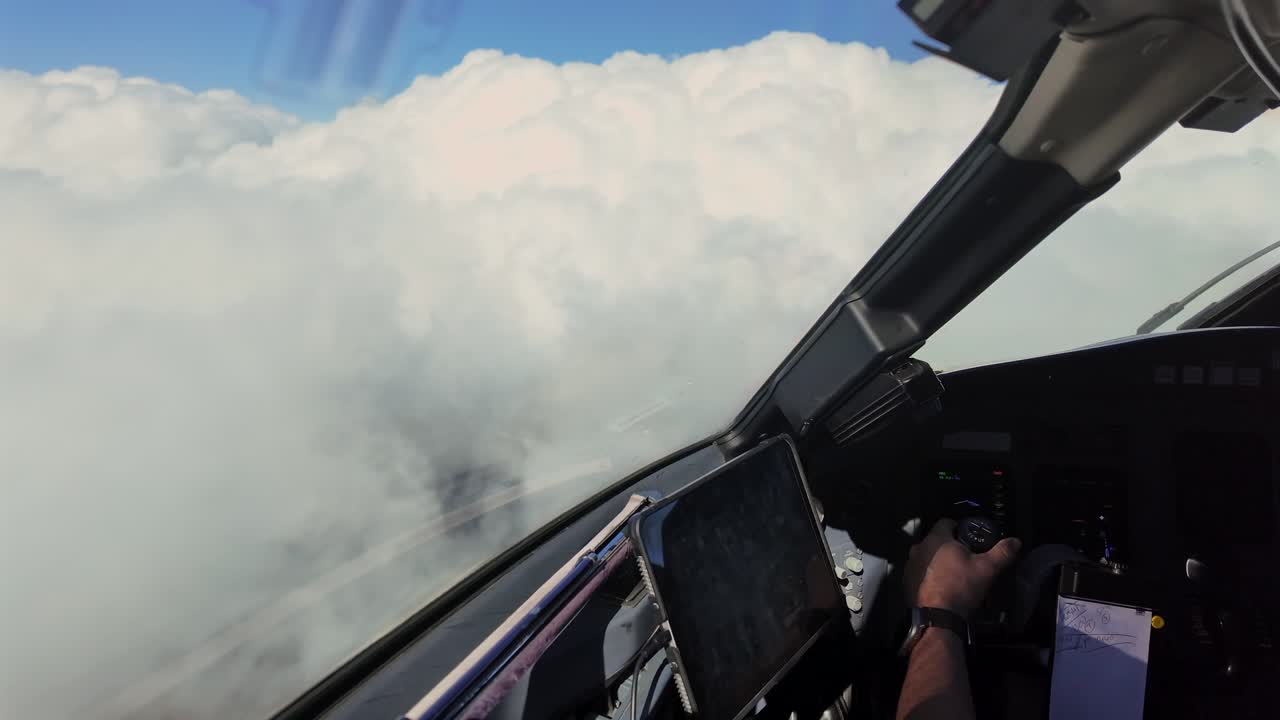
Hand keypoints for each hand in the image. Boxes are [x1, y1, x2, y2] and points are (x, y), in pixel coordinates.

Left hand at [903, 518, 1020, 618]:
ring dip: (937, 560)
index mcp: (936, 539)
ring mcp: (910, 565)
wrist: (939, 617)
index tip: (970, 537)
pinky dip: (928, 575)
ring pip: (926, 555)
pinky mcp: (906, 581)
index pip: (946, 522)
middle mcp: (919, 547)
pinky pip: (919, 572)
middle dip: (949, 545)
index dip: (959, 526)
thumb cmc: (962, 587)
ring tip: (953, 572)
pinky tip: (941, 585)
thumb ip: (1002, 552)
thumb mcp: (987, 568)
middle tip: (964, 556)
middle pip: (936, 539)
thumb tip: (1015, 541)